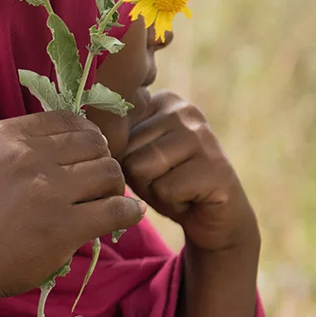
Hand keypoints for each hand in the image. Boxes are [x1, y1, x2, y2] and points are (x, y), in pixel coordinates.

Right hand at [0, 111, 145, 310]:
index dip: (87, 135)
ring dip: (114, 187)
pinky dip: (130, 212)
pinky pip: (116, 209)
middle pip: (93, 143)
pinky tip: (129, 215)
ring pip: (108, 172)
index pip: (67, 119)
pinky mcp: (62, 227)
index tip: (90, 153)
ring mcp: (45, 190)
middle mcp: (26, 156)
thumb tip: (66, 138)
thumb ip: (15, 146)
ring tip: (108, 201)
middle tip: (99, 182)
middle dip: (102, 160)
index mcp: (5, 136)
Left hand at [120, 91, 258, 252]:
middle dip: (139, 177)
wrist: (214, 217)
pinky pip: (165, 191)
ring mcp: (203, 136)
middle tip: (167, 179)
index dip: (125, 159)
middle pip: (126, 151)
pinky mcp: (216, 168)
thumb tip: (99, 140)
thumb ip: (118, 139)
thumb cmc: (168, 183)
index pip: (115, 132)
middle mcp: (185, 110)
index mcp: (163, 100)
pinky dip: (173, 204)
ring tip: (177, 187)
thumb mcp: (137, 155)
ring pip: (141, 169)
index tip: (151, 163)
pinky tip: (191, 198)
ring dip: (154, 191)